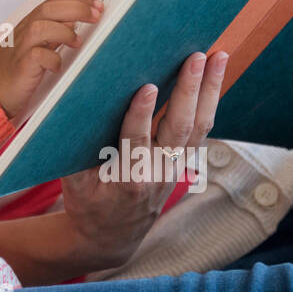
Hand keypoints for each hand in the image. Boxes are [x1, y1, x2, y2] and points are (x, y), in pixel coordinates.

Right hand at [0, 0, 101, 118]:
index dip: (76, 0)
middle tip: (97, 14)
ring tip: (77, 42)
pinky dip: (51, 59)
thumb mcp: (34, 49)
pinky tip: (57, 66)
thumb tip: (75, 23)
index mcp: (27, 27)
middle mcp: (22, 34)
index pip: (52, 3)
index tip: (96, 5)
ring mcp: (19, 50)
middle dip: (76, 8)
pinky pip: (36, 56)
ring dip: (63, 31)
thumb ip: (52, 36)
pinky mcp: (19, 68)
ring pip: (40, 27)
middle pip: (49, 9)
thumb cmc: (11, 75)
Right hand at [57, 49, 228, 271]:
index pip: (135, 141)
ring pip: (198, 127)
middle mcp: (157, 172)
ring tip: (219, 56)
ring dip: (210, 90)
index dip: (141, 114)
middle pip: (178, 128)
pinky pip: (201, 129)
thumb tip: (76, 104)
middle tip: (195, 58)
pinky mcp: (182, 162)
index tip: (147, 87)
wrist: (112, 235)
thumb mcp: (73, 181)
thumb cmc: (87, 202)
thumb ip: (76, 149)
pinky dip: (210, 100)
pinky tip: (216, 75)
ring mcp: (174, 167)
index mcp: (126, 178)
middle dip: (188, 90)